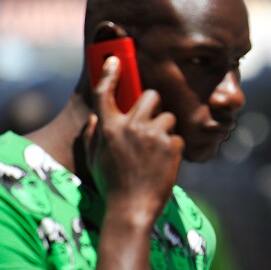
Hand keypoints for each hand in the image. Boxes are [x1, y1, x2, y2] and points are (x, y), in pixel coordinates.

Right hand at [84, 56, 183, 220]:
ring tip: (157, 151)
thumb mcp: (94, 159)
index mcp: (108, 127)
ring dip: (166, 130)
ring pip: (168, 117)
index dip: (110, 74)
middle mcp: (130, 127)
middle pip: (151, 96)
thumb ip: (93, 135)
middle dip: (154, 105)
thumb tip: (96, 117)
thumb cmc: (111, 185)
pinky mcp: (171, 146)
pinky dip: (174, 149)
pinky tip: (164, 164)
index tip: (114, 61)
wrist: (132, 209)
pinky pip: (177, 138)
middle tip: (152, 121)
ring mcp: (152, 136)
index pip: (106, 93)